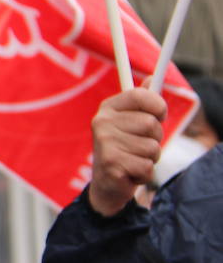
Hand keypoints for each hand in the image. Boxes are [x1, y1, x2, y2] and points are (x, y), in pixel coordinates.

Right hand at [88, 88, 165, 216]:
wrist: (106, 184)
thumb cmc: (124, 148)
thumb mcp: (131, 122)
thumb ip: (142, 101)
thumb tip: (151, 78)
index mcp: (108, 108)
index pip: (140, 95)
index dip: (158, 105)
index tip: (159, 115)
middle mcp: (102, 122)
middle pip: (151, 124)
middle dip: (155, 139)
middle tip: (140, 145)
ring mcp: (105, 143)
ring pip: (152, 147)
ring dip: (150, 158)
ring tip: (134, 160)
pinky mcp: (111, 164)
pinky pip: (147, 166)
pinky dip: (144, 174)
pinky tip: (130, 172)